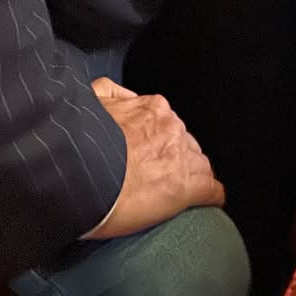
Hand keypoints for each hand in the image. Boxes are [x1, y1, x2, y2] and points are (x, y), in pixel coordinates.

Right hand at [83, 77, 223, 239]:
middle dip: (175, 157)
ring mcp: (183, 156)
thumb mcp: (94, 100)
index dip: (160, 140)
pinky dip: (211, 196)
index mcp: (154, 108)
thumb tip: (123, 96)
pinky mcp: (188, 187)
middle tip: (158, 175)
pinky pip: (211, 190)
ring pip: (199, 164)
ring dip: (192, 175)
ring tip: (179, 192)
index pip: (168, 123)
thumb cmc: (84, 145)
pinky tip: (210, 203)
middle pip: (184, 143)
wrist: (85, 177)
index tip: (150, 153)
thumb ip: (111, 92)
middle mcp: (172, 128)